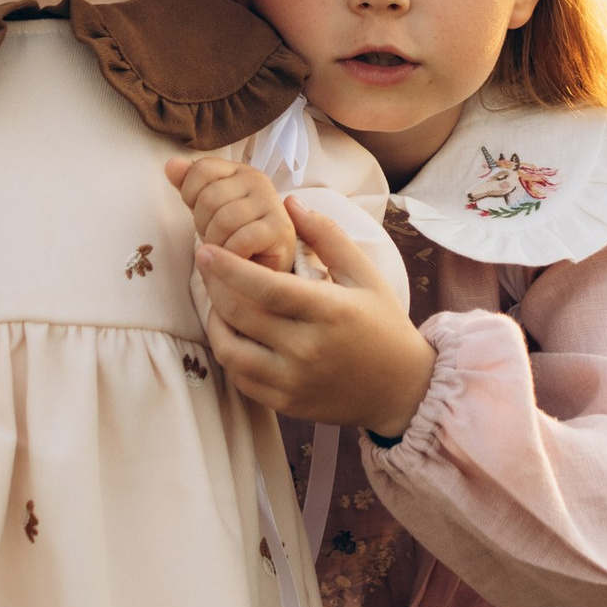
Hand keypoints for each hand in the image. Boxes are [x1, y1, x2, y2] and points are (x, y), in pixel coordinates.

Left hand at [165, 152, 297, 274]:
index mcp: (239, 170)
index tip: (203, 215)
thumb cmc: (232, 237)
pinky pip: (241, 240)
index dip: (190, 195)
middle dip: (204, 226)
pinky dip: (232, 256)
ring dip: (218, 244)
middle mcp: (258, 180)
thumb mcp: (205, 209)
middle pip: (209, 198)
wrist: (260, 271)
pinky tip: (239, 258)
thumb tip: (171, 164)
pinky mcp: (280, 229)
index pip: (201, 169)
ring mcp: (271, 202)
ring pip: (224, 220)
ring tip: (228, 250)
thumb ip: (188, 185)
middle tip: (217, 239)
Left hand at [195, 200, 436, 434]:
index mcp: (328, 311)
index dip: (230, 267)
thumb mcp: (365, 275)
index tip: (205, 249)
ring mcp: (294, 380)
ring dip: (214, 322)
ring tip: (216, 301)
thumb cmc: (383, 324)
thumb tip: (291, 203)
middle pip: (241, 315)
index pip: (267, 288)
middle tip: (206, 266)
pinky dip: (229, 353)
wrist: (401, 388)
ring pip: (231, 351)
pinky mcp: (286, 403)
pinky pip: (241, 378)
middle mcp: (307, 348)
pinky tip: (233, 333)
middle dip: (213, 286)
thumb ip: (327, 236)